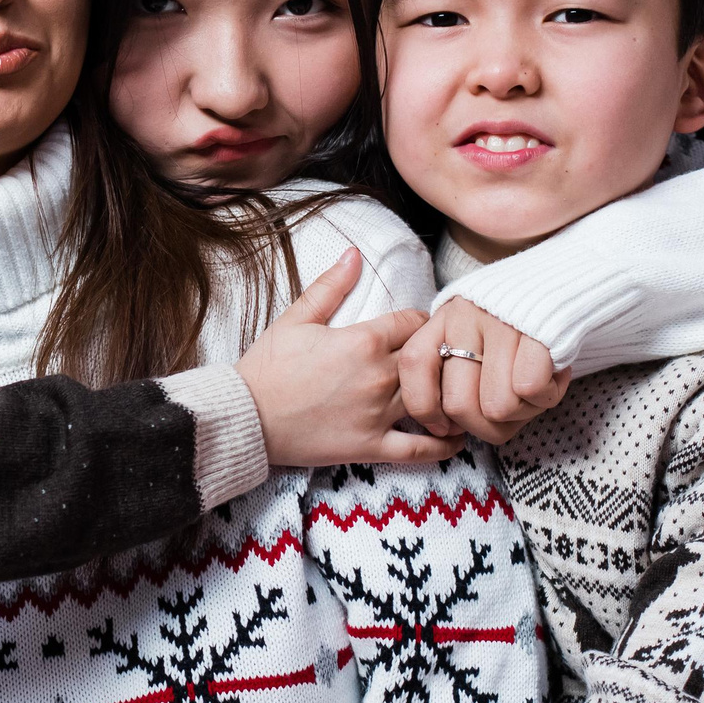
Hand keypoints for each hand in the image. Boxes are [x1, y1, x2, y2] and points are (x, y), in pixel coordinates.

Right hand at [236, 249, 459, 466]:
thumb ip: (330, 286)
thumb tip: (354, 253)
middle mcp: (378, 377)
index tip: (418, 327)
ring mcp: (378, 414)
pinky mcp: (372, 447)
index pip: (415, 323)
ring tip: (456, 389)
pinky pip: (421, 449)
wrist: (245, 418)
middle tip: (440, 355)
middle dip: (436, 354)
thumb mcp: (295, 319)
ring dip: (446, 392)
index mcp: (363, 341)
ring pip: (433, 398)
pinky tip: (458, 436)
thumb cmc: (267, 368)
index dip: (420, 322)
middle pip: (430, 358)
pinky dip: (444, 444)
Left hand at [399, 297, 570, 444]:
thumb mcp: (471, 340)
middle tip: (507, 410)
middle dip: (485, 426)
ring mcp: (500, 322)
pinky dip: (547, 396)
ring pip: (498, 407)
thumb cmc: (515, 328)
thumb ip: (451, 375)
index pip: (414, 364)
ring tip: (534, 387)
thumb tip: (446, 428)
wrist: (566, 285)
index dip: (425, 408)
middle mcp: (466, 315)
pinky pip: (530, 389)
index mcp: (443, 319)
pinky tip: (553, 376)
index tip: (446, 428)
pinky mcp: (538, 331)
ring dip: (523, 411)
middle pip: (459, 405)